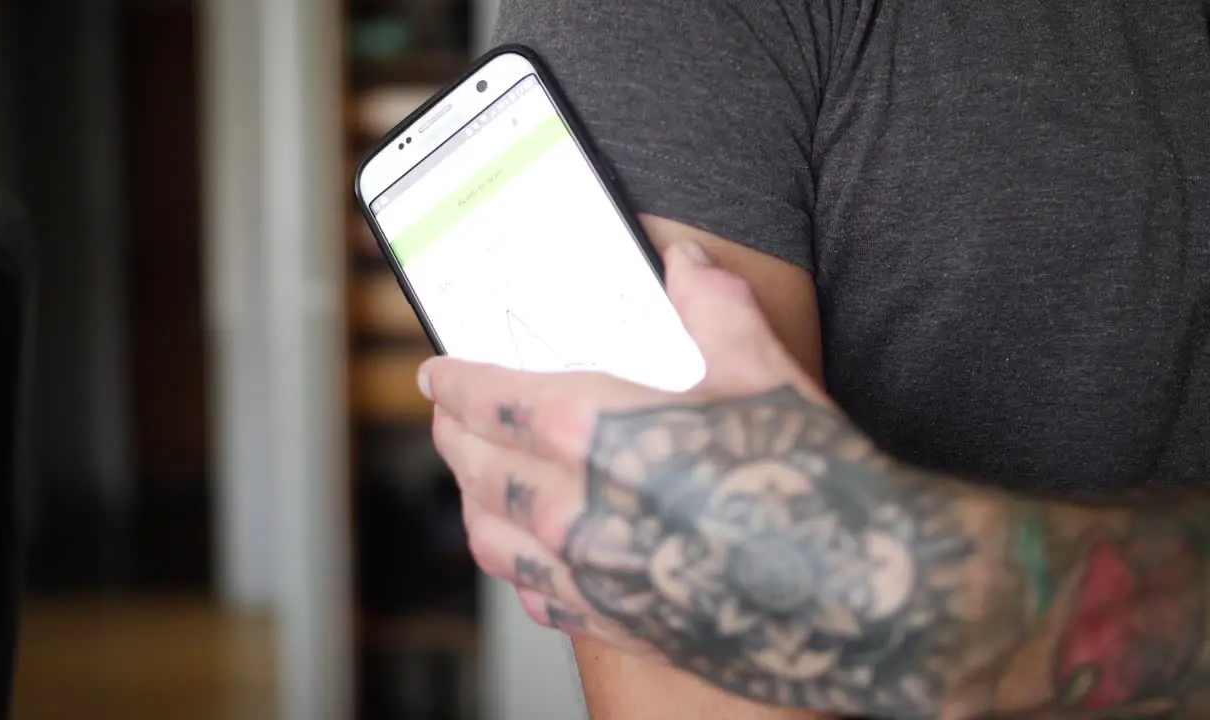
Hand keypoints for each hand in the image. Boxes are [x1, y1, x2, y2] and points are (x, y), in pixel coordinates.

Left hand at [419, 244, 943, 713]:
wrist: (868, 594)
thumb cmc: (815, 479)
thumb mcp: (765, 372)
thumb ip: (713, 307)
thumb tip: (687, 265)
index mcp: (602, 431)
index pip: (496, 399)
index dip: (457, 383)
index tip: (435, 374)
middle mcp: (580, 508)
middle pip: (481, 468)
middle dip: (453, 436)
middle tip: (446, 418)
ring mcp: (595, 574)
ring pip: (494, 539)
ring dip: (471, 502)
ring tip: (471, 482)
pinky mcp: (622, 623)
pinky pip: (540, 596)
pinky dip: (518, 568)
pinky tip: (526, 558)